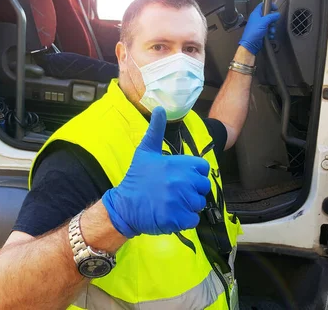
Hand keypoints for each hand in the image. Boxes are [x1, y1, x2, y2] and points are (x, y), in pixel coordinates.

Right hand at [101, 107, 211, 237]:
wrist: (124, 206)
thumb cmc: (136, 179)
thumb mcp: (145, 151)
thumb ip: (156, 130)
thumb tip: (160, 108)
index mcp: (179, 164)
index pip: (202, 168)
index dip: (194, 174)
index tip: (181, 178)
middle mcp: (183, 181)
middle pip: (203, 187)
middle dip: (192, 191)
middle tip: (173, 193)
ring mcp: (181, 200)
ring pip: (198, 204)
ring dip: (188, 206)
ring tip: (170, 203)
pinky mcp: (179, 218)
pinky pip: (194, 219)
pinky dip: (185, 219)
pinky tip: (171, 214)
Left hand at [239, 2, 280, 54]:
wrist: (250, 44)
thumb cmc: (255, 31)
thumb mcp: (264, 22)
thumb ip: (271, 17)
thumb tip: (278, 14)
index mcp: (256, 14)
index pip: (262, 5)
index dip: (269, 5)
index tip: (276, 8)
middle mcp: (257, 19)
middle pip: (268, 16)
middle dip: (272, 20)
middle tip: (273, 23)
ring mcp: (259, 26)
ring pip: (269, 24)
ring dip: (272, 28)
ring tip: (271, 32)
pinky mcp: (261, 32)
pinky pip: (268, 30)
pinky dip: (270, 33)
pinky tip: (270, 36)